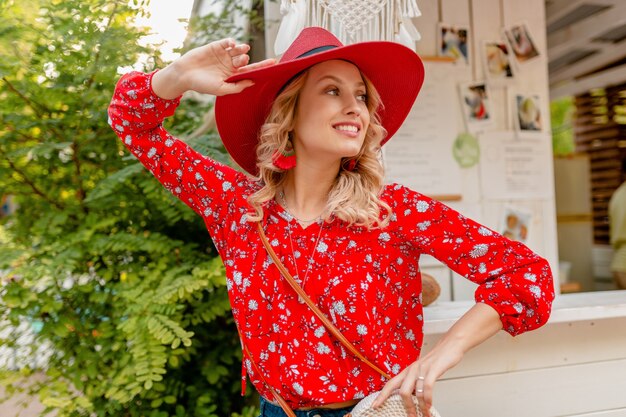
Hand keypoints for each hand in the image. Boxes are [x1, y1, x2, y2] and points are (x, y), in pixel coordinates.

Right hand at [152, 38, 275, 98]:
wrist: (184, 75)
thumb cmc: (202, 85)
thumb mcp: (221, 89)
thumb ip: (236, 86)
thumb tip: (252, 82)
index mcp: (233, 76)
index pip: (251, 71)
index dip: (263, 67)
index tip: (274, 63)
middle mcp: (230, 65)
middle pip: (245, 60)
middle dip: (246, 59)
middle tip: (242, 61)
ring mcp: (223, 55)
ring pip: (238, 50)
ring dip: (242, 49)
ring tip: (242, 50)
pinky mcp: (216, 47)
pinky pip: (228, 42)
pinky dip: (231, 42)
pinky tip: (232, 44)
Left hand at [371, 343, 463, 416]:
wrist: (451, 344)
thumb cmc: (438, 359)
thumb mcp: (422, 370)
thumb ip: (416, 381)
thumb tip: (413, 397)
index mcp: (408, 370)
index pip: (391, 383)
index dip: (382, 395)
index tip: (375, 405)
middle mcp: (412, 369)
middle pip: (402, 391)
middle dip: (406, 407)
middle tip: (411, 416)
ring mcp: (422, 369)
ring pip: (415, 392)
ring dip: (421, 407)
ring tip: (424, 414)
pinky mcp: (433, 369)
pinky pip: (427, 387)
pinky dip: (428, 399)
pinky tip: (430, 405)